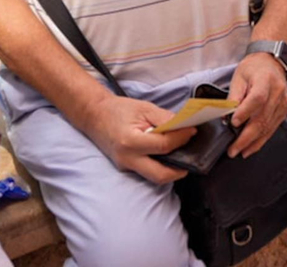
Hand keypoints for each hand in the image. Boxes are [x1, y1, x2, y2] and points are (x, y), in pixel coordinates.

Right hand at [80, 95, 195, 184]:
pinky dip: (161, 165)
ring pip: (155, 177)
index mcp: (131, 141)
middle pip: (161, 175)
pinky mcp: (126, 168)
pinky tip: (168, 154)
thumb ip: (164, 118)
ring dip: (171, 169)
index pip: (164, 146)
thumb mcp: (144, 108)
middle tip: (192, 156)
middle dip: (180, 168)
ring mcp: (126, 166)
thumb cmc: (118, 110)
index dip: (181, 138)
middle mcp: (128, 159)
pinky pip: (148, 171)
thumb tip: (184, 126)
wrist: (94, 116)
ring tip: (182, 154)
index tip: (192, 131)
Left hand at [227, 53, 286, 157]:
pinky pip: (273, 128)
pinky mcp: (284, 111)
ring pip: (268, 128)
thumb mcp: (239, 77)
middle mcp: (277, 93)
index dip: (245, 112)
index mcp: (265, 80)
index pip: (257, 99)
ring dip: (253, 143)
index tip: (233, 122)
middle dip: (246, 138)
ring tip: (240, 152)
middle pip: (262, 119)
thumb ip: (234, 96)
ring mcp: (283, 103)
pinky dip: (261, 140)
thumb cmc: (254, 68)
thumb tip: (226, 116)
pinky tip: (251, 147)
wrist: (272, 63)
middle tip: (233, 149)